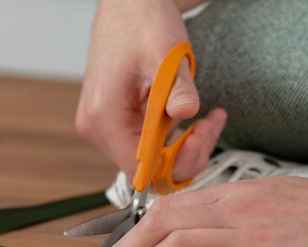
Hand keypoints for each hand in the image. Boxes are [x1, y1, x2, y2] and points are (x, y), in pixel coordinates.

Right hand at [76, 0, 226, 180]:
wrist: (127, 7)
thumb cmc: (141, 23)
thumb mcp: (166, 53)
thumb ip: (177, 87)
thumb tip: (186, 112)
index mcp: (104, 117)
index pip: (142, 169)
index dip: (176, 163)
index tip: (200, 136)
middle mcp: (97, 128)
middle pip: (148, 169)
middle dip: (186, 154)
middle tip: (210, 125)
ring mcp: (102, 128)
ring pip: (150, 161)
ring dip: (183, 147)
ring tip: (207, 119)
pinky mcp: (113, 124)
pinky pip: (146, 146)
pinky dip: (173, 140)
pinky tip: (193, 119)